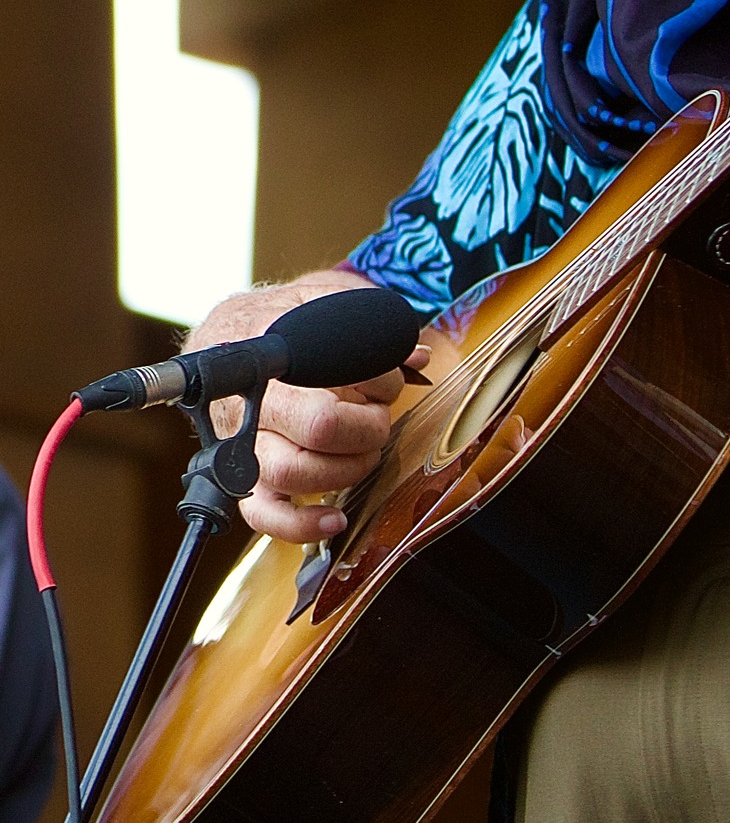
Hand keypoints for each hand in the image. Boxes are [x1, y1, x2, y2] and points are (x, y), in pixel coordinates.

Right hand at [185, 274, 429, 544]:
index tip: (387, 378)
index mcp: (267, 352)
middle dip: (368, 425)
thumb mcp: (322, 296)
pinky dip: (301, 526)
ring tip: (364, 451)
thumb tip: (416, 355)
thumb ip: (367, 315)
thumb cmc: (281, 319)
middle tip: (378, 413)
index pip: (323, 375)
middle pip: (319, 427)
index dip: (373, 382)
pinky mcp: (243, 479)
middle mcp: (248, 401)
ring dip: (347, 468)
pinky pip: (263, 516)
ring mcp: (242, 444)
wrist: (221, 339)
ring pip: (292, 473)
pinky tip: (335, 519)